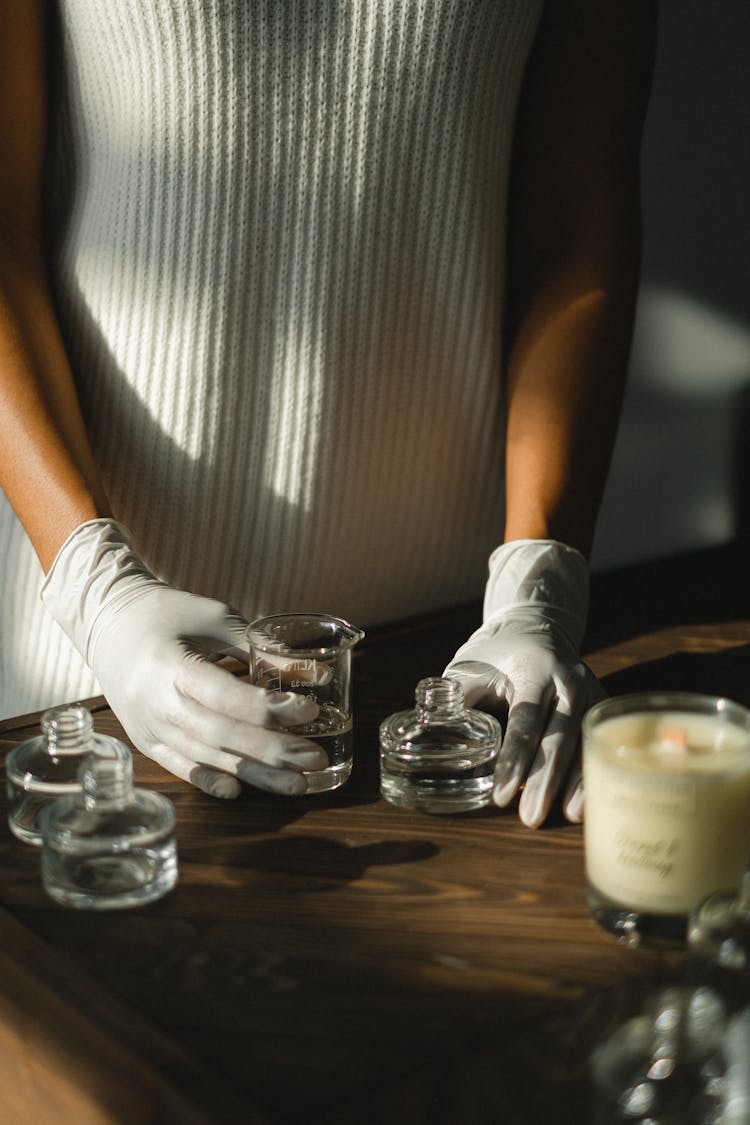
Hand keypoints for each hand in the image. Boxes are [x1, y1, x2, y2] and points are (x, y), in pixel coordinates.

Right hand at [41, 520, 327, 797]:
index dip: (268, 708)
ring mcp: (148, 727)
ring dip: (254, 773)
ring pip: (205, 758)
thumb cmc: (167, 613)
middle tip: (313, 757)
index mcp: (171, 664)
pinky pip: (180, 768)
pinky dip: (209, 781)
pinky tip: (240, 791)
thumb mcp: (213, 617)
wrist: (107, 623)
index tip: (308, 710)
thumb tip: (314, 674)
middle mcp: (157, 702)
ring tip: (296, 783)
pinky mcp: (146, 742)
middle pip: (220, 734)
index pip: (225, 695)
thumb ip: (259, 646)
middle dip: (271, 750)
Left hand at [444, 539, 603, 827]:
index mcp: (533, 669)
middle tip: (531, 818)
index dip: (513, 758)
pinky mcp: (600, 705)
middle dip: (545, 780)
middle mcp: (567, 681)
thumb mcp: (468, 667)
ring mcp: (589, 692)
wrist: (536, 627)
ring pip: (585, 743)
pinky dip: (591, 775)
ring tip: (567, 817)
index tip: (501, 795)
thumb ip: (454, 701)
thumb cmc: (495, 654)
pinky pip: (598, 743)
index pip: (525, 719)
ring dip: (576, 783)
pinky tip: (584, 805)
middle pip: (559, 736)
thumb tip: (429, 740)